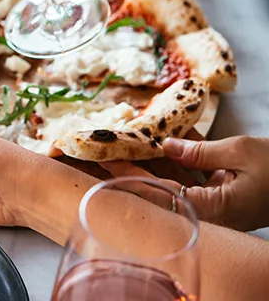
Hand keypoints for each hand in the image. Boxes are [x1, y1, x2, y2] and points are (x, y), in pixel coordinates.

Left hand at [103, 136, 268, 231]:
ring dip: (154, 155)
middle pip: (160, 186)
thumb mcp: (240, 152)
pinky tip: (163, 132)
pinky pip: (192, 171)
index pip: (157, 194)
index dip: (128, 176)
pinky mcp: (220, 191)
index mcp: (212, 210)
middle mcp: (209, 211)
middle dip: (134, 165)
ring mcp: (214, 201)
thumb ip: (199, 150)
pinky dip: (179, 152)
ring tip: (128, 135)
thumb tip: (164, 144)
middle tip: (106, 147)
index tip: (105, 160)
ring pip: (174, 176)